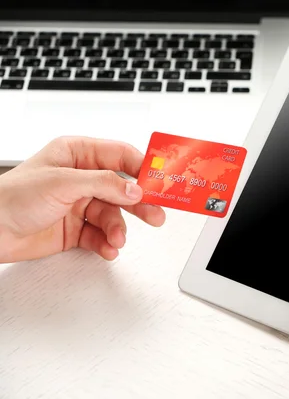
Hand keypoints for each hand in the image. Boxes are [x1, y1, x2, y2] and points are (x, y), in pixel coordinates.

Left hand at [0, 136, 165, 262]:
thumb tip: (134, 189)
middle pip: (123, 188)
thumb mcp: (62, 183)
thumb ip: (103, 184)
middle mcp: (81, 178)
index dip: (142, 167)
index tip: (161, 180)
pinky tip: (107, 248)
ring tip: (117, 239)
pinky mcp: (76, 228)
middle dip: (140, 203)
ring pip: (114, 215)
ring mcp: (80, 204)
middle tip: (156, 214)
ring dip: (118, 229)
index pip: (120, 156)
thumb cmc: (11, 197)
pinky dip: (106, 243)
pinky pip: (101, 235)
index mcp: (77, 154)